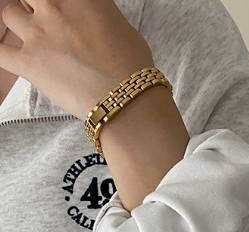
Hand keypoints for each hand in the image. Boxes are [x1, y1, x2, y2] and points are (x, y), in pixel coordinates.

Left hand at [0, 0, 154, 119]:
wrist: (125, 99)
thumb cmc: (130, 67)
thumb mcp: (120, 25)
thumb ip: (97, 14)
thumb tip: (91, 19)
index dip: (53, 3)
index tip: (56, 9)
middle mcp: (55, 6)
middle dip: (35, 6)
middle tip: (45, 21)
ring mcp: (38, 33)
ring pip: (9, 13)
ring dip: (19, 24)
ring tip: (34, 40)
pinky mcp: (28, 62)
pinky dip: (2, 53)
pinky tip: (10, 56)